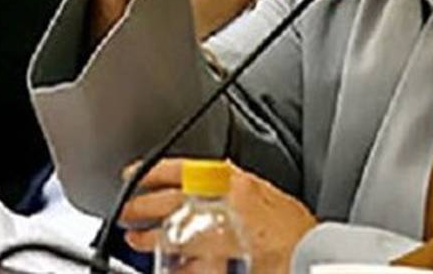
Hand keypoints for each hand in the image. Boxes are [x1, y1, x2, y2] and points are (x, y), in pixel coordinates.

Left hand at [120, 159, 316, 273]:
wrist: (307, 254)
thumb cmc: (293, 228)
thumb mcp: (263, 191)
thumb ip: (232, 185)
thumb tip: (210, 181)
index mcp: (229, 182)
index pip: (177, 168)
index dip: (149, 172)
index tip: (132, 175)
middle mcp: (217, 206)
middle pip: (163, 202)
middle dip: (138, 207)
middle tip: (126, 213)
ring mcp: (211, 238)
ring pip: (165, 235)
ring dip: (146, 240)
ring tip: (136, 242)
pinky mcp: (211, 267)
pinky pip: (181, 267)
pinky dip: (172, 267)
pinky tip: (166, 267)